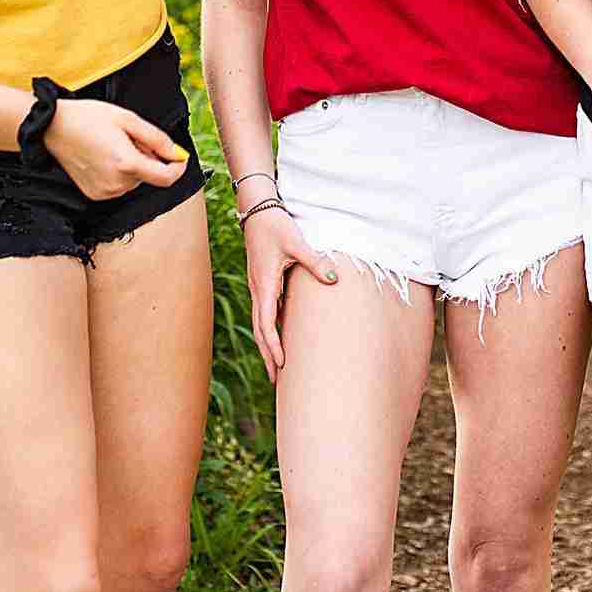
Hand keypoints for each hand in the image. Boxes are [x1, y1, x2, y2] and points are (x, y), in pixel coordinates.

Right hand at [43, 97, 187, 198]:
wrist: (53, 127)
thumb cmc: (89, 118)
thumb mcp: (128, 119)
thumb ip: (157, 139)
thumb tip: (177, 154)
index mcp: (126, 164)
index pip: (166, 178)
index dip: (178, 167)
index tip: (179, 156)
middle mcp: (116, 184)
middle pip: (149, 176)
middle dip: (148, 157)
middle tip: (129, 137)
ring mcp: (104, 192)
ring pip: (135, 180)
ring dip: (133, 164)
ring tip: (113, 144)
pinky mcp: (95, 195)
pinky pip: (119, 185)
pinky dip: (120, 172)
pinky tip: (104, 156)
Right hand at [242, 204, 339, 382]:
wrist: (256, 210)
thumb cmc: (275, 225)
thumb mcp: (296, 242)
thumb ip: (315, 261)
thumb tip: (335, 278)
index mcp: (265, 285)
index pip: (267, 323)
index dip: (273, 345)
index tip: (281, 364)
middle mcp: (258, 290)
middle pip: (260, 331)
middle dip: (267, 355)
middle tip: (276, 381)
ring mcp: (258, 287)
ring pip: (260, 323)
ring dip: (266, 345)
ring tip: (275, 367)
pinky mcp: (261, 282)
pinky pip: (264, 312)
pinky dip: (268, 329)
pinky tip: (278, 337)